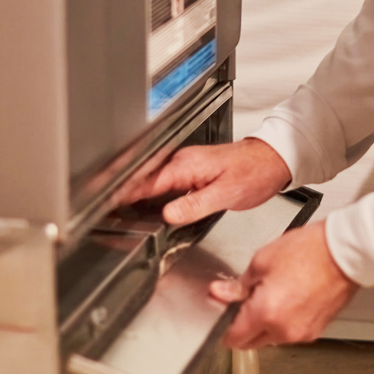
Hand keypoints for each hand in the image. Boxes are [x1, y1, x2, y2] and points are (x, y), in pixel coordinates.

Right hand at [121, 137, 291, 224]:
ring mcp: (185, 165)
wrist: (272, 159)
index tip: (106, 203)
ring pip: (151, 179)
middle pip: (143, 178)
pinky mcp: (191, 170)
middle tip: (101, 207)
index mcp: (186, 166)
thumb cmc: (254, 173)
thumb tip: (168, 214)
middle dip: (121, 190)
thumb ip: (194, 204)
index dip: (124, 193)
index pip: (146, 182)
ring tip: (114, 207)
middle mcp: (182, 162)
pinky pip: (163, 181)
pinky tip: (142, 203)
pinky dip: (148, 191)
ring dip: (133, 191)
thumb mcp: (226, 194)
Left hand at [210, 220, 358, 348]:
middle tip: (249, 299)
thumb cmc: (310, 250)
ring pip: (272, 338)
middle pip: (251, 342)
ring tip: (275, 293)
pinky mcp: (316, 330)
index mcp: (265, 313)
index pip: (232, 338)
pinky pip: (291, 332)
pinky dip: (286, 321)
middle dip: (244, 326)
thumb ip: (239, 284)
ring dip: (266, 323)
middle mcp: (283, 331)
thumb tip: (221, 293)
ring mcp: (302, 334)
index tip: (226, 312)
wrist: (345, 252)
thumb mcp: (263, 260)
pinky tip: (291, 297)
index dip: (225, 325)